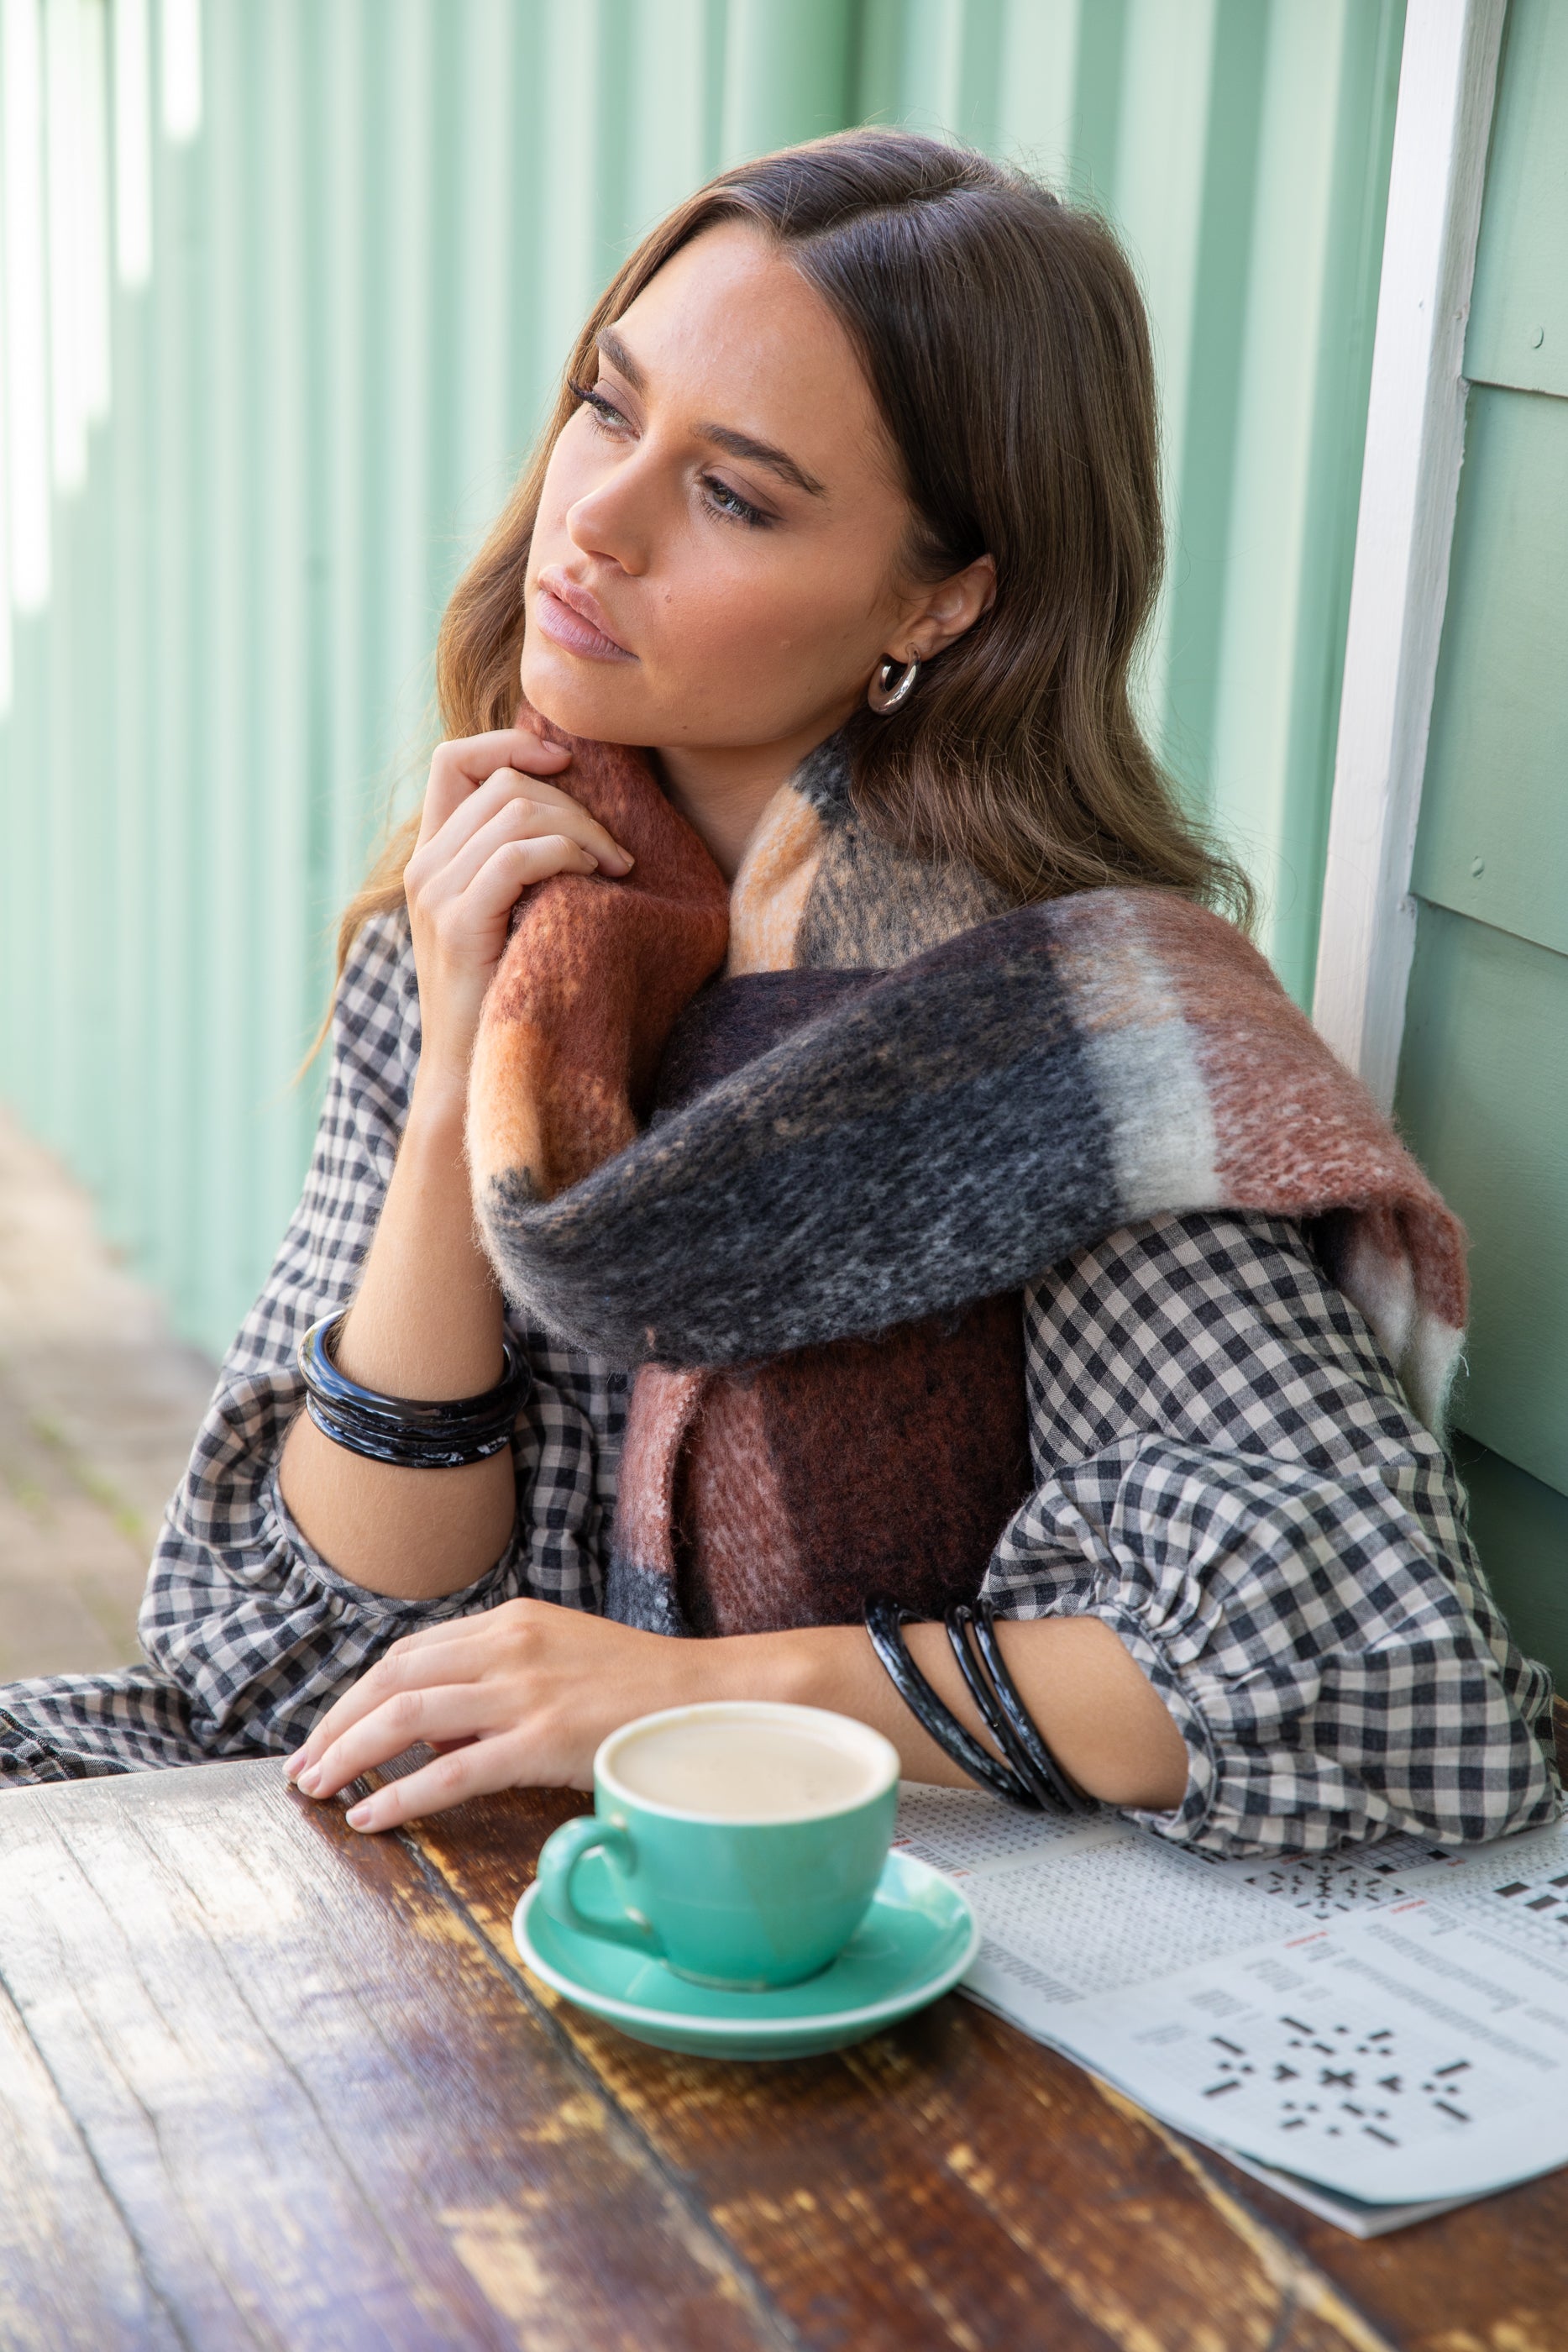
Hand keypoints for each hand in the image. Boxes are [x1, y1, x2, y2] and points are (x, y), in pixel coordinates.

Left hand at [283, 1598, 715, 1830]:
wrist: (713, 1697)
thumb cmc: (642, 1689)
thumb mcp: (562, 1659)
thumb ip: (498, 1682)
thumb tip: (435, 1733)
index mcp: (512, 1620)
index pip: (411, 1653)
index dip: (359, 1695)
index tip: (330, 1731)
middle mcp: (510, 1645)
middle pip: (393, 1677)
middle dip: (337, 1724)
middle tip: (303, 1767)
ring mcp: (525, 1690)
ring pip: (407, 1716)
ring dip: (349, 1755)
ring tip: (317, 1789)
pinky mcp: (542, 1739)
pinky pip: (451, 1771)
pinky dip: (400, 1795)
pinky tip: (371, 1817)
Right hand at [404, 724, 634, 1099]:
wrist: (474, 1073)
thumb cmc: (511, 993)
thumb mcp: (513, 913)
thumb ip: (523, 860)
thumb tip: (578, 800)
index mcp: (433, 856)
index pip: (456, 759)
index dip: (512, 743)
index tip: (567, 764)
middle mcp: (425, 866)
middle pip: (503, 782)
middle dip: (574, 803)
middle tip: (615, 853)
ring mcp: (435, 893)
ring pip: (515, 809)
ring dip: (582, 830)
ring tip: (616, 869)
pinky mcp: (457, 923)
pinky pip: (517, 855)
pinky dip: (566, 854)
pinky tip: (596, 880)